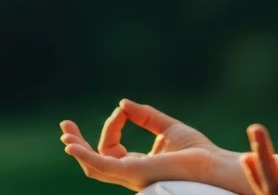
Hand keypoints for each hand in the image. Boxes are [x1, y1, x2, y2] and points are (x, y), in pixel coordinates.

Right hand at [61, 98, 224, 191]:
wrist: (212, 163)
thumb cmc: (197, 151)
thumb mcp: (167, 128)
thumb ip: (144, 116)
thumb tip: (121, 104)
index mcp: (137, 164)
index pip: (111, 147)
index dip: (112, 126)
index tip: (123, 111)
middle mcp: (130, 173)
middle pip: (94, 162)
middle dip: (78, 145)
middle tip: (65, 127)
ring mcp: (130, 174)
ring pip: (93, 167)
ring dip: (78, 150)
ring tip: (65, 135)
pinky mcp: (133, 172)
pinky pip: (102, 167)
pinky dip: (85, 156)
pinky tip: (72, 146)